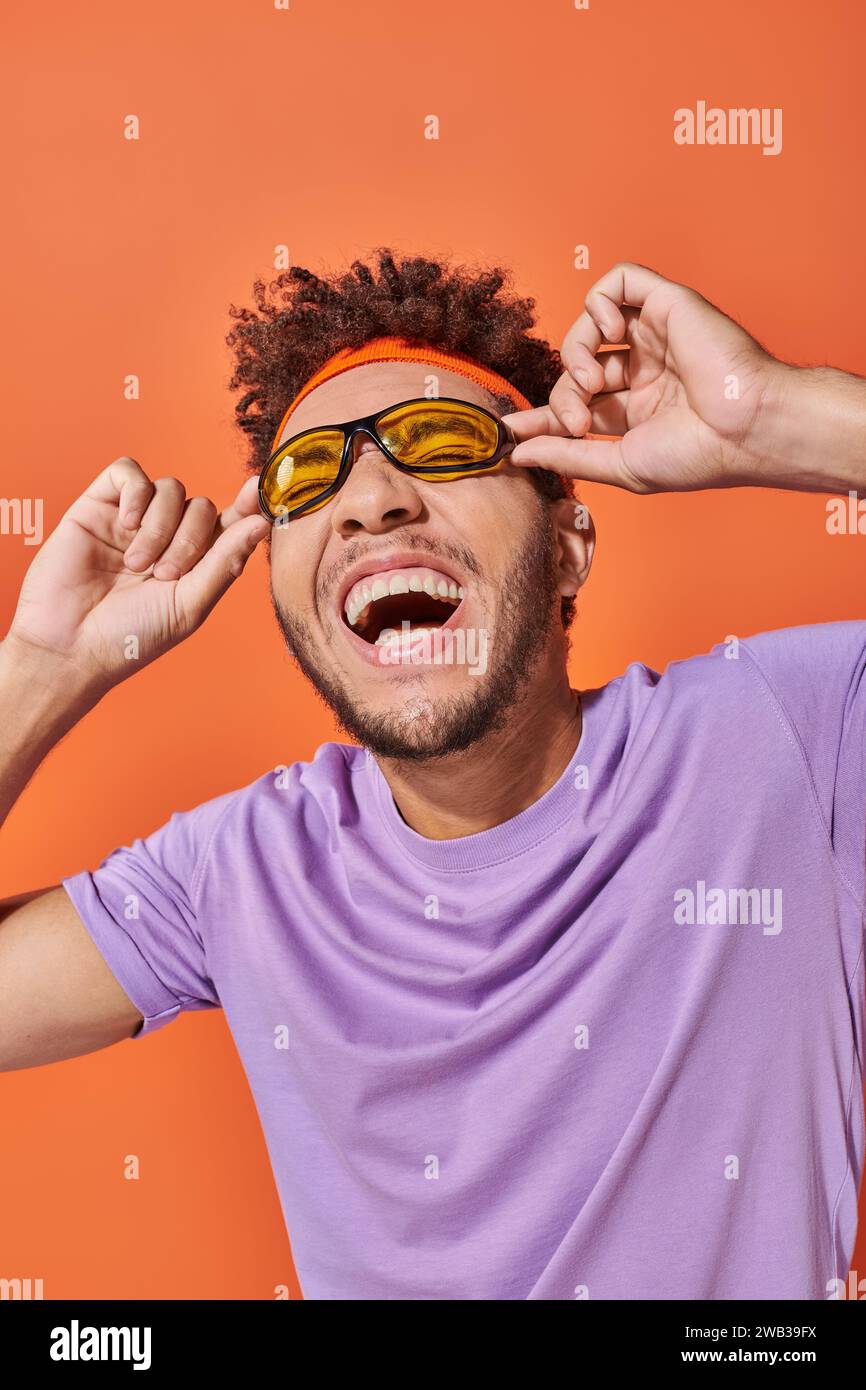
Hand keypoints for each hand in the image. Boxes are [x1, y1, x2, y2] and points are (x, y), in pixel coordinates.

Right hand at [6, 458, 269, 701]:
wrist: (69, 645)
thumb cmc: (131, 636)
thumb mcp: (189, 605)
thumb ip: (225, 561)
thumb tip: (263, 523)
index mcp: (195, 563)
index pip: (230, 523)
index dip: (248, 504)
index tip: (259, 490)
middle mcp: (167, 537)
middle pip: (202, 506)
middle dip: (190, 539)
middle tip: (163, 575)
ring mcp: (133, 520)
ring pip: (170, 488)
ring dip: (160, 527)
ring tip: (137, 565)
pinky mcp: (98, 506)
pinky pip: (128, 472)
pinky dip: (135, 495)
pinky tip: (126, 526)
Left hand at [502, 262, 783, 492]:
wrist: (744, 427)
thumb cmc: (696, 454)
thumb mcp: (619, 463)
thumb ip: (567, 454)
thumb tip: (518, 454)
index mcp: (638, 408)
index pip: (577, 401)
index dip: (544, 412)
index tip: (514, 428)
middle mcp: (645, 368)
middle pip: (577, 366)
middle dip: (564, 394)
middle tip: (578, 420)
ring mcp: (654, 334)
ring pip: (589, 323)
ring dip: (575, 353)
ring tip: (590, 381)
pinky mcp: (665, 303)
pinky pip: (617, 282)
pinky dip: (598, 302)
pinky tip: (606, 331)